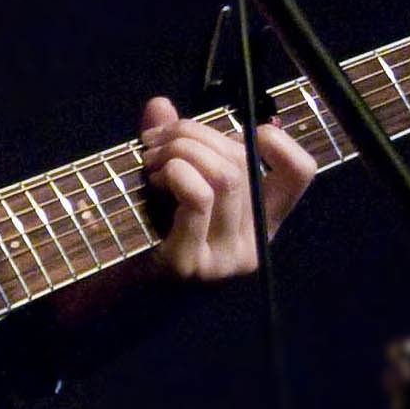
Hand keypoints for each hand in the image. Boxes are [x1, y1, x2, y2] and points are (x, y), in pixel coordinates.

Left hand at [136, 97, 316, 280]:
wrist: (109, 303)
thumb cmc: (143, 241)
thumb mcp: (166, 188)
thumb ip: (170, 147)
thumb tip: (160, 105)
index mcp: (260, 224)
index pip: (301, 173)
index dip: (279, 141)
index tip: (236, 133)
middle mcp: (252, 245)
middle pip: (242, 163)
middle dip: (193, 134)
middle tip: (155, 141)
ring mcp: (224, 259)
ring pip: (223, 177)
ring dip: (180, 151)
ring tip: (150, 161)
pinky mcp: (190, 265)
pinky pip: (198, 198)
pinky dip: (175, 172)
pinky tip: (153, 179)